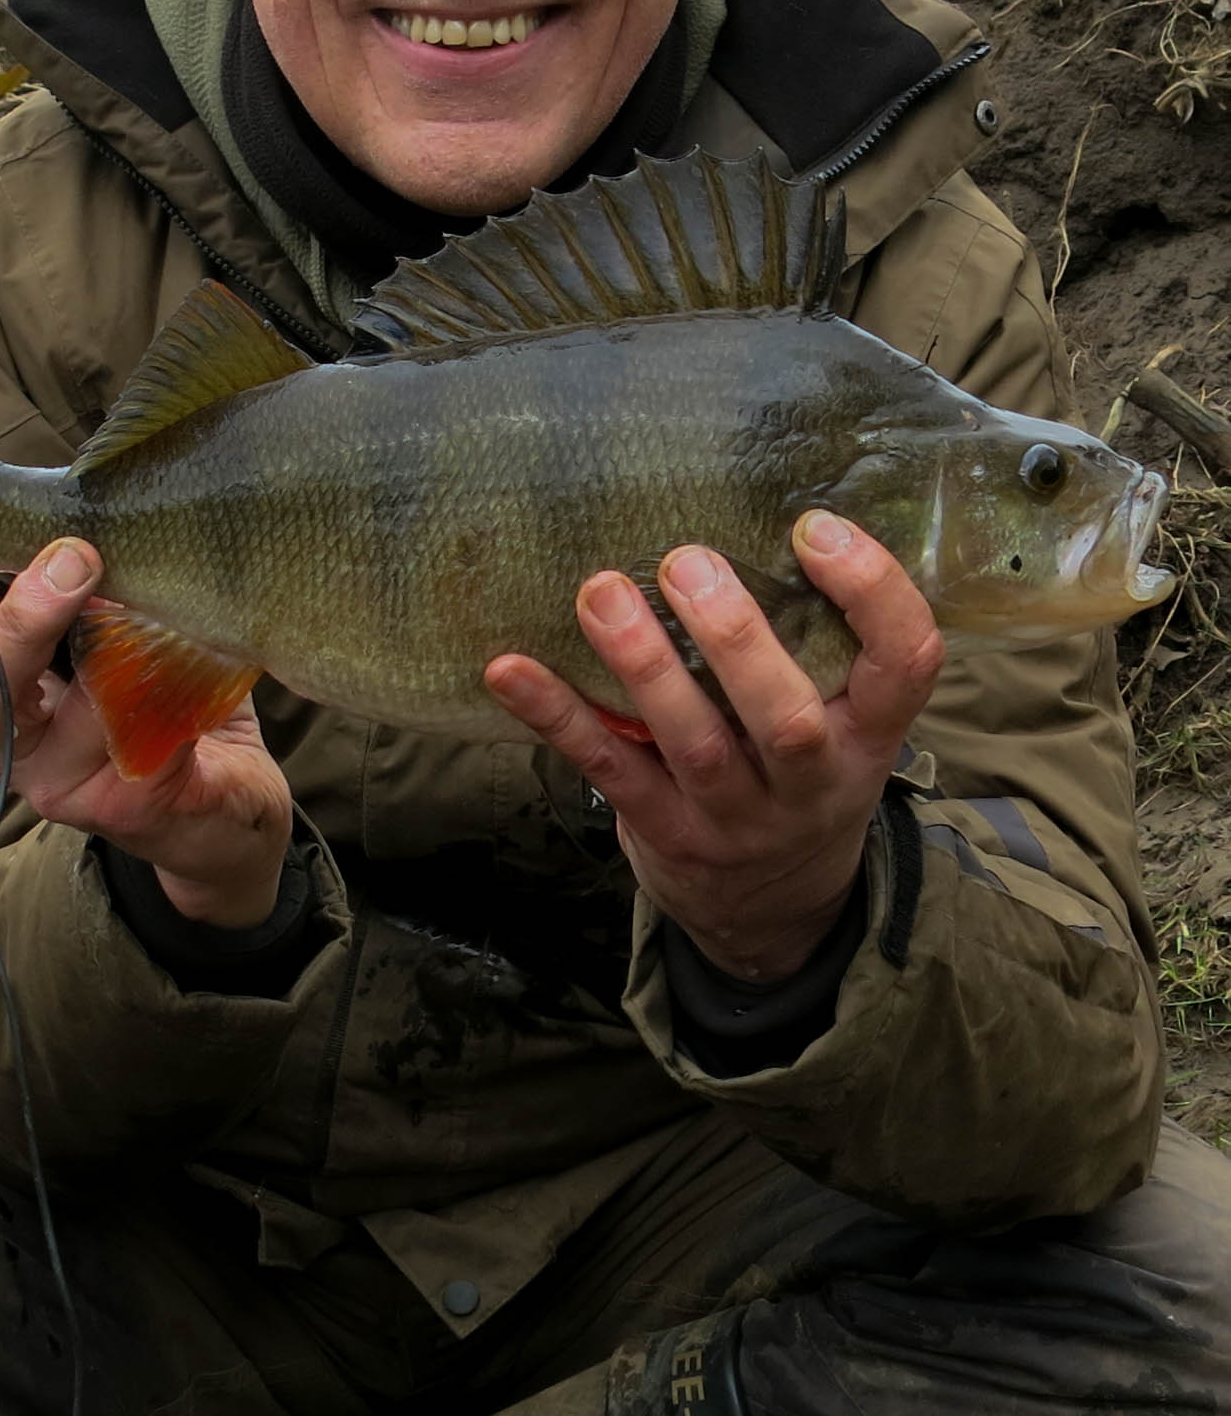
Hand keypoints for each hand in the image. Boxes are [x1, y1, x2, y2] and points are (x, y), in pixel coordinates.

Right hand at [0, 514, 293, 927]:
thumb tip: (81, 515)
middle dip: (27, 613)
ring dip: (135, 642)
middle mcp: (8, 734)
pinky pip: (147, 726)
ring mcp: (57, 780)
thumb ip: (84, 577)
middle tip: (77, 557)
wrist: (225, 802)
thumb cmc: (160, 689)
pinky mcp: (118, 806)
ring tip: (176, 611)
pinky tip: (211, 669)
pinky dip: (182, 682)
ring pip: (87, 698)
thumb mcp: (111, 620)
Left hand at [485, 512, 942, 982]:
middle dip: (735, 639)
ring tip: (600, 592)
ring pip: (693, 746)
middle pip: (785, 720)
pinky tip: (510, 669)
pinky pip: (609, 770)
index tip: (816, 528)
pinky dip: (558, 717)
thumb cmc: (801, 772)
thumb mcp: (844, 721)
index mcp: (867, 735)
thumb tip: (752, 502)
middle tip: (684, 560)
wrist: (775, 912)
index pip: (905, 663)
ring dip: (643, 667)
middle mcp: (810, 782)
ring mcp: (735, 817)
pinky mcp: (664, 833)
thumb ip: (818, 639)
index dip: (873, 593)